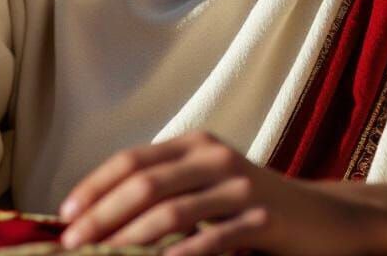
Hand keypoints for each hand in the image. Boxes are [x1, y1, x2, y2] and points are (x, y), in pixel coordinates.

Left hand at [56, 130, 365, 255]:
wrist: (322, 220)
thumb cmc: (252, 208)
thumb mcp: (207, 186)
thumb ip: (166, 190)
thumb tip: (103, 215)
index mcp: (194, 143)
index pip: (131, 160)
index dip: (94, 186)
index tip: (64, 215)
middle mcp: (213, 155)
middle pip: (144, 183)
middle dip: (101, 215)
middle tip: (71, 244)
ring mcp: (237, 186)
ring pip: (170, 211)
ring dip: (128, 238)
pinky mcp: (260, 218)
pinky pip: (210, 240)